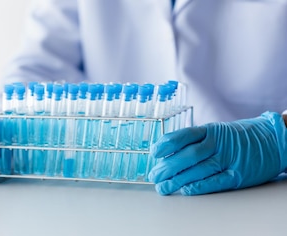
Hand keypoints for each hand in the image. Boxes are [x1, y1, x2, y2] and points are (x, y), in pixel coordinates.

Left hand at [149, 112, 286, 195]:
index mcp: (211, 131)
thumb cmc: (239, 137)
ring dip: (178, 180)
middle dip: (168, 167)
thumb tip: (167, 153)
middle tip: (154, 176)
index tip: (154, 153)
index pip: (184, 135)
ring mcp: (229, 159)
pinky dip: (200, 186)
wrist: (273, 139)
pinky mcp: (239, 175)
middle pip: (189, 155)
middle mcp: (219, 143)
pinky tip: (186, 189)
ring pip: (200, 170)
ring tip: (164, 187)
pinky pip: (217, 181)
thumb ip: (195, 140)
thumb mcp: (217, 132)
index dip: (167, 144)